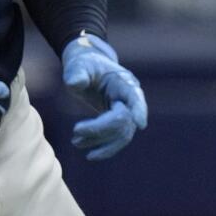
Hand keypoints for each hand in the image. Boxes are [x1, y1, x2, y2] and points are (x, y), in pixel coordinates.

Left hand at [61, 31, 148, 159]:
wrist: (87, 69)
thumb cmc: (83, 65)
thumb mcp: (78, 66)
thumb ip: (76, 74)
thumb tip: (75, 83)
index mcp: (123, 82)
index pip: (135, 97)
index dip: (139, 110)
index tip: (140, 124)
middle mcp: (129, 98)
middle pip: (124, 120)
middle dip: (100, 130)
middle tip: (75, 133)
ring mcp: (127, 111)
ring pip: (122, 134)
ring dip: (100, 142)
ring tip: (76, 143)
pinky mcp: (119, 121)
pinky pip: (118, 139)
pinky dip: (104, 147)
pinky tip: (87, 150)